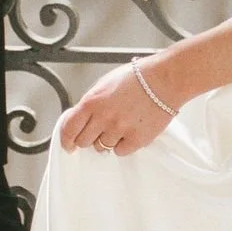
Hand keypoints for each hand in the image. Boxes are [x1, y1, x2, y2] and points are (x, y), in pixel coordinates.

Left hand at [59, 60, 176, 154]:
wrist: (164, 80)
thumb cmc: (137, 78)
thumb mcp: (104, 84)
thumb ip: (90, 103)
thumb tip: (79, 119)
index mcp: (92, 102)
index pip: (69, 128)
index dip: (66, 140)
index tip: (68, 145)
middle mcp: (103, 117)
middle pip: (84, 141)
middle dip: (88, 138)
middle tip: (99, 131)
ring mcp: (120, 130)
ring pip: (102, 147)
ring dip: (108, 139)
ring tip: (121, 124)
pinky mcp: (136, 139)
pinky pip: (120, 151)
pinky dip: (123, 144)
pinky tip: (130, 130)